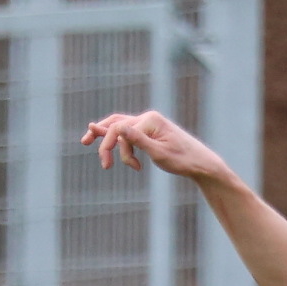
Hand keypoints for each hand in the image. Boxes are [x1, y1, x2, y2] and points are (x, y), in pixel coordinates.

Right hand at [80, 110, 225, 178]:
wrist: (202, 164)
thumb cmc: (183, 161)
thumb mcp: (160, 154)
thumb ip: (138, 141)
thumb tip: (120, 128)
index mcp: (150, 120)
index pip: (120, 130)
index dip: (112, 148)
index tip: (115, 167)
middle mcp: (148, 118)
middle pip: (116, 122)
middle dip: (101, 135)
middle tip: (84, 143)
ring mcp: (150, 124)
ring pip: (121, 125)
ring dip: (106, 134)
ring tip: (88, 140)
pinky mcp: (151, 132)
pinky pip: (129, 132)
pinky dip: (119, 140)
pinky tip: (112, 146)